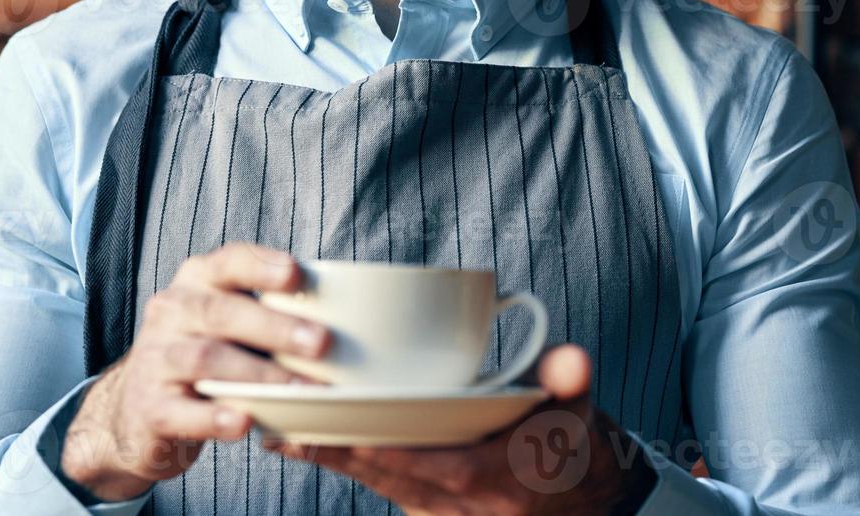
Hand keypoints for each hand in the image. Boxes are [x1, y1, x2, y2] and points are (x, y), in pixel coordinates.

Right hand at [60, 243, 330, 500]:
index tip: (296, 274)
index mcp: (196, 283)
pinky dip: (215, 417)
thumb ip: (266, 309)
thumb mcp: (224, 320)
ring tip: (300, 390)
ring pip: (206, 360)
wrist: (133, 412)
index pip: (227, 263)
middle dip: (273, 326)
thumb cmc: (201, 356)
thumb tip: (347, 314)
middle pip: (221, 312)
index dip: (261, 266)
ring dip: (258, 374)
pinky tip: (246, 421)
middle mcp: (171, 313)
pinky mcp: (151, 409)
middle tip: (322, 342)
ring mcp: (156, 360)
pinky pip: (184, 411)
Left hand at [269, 345, 656, 515]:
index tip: (345, 431)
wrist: (579, 498)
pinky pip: (382, 488)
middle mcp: (468, 506)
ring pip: (381, 486)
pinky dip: (347, 466)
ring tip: (280, 433)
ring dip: (333, 462)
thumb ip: (570, 382)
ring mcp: (446, 513)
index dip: (390, 452)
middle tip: (288, 428)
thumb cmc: (570, 444)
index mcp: (503, 479)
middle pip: (394, 479)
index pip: (440, 468)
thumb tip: (574, 360)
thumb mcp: (578, 412)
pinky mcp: (430, 509)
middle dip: (342, 456)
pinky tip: (305, 445)